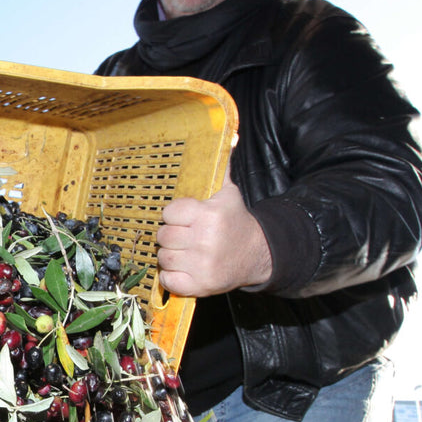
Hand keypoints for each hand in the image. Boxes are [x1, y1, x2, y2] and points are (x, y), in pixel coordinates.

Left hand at [155, 170, 272, 296]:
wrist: (258, 254)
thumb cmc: (236, 221)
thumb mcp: (229, 193)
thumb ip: (221, 167)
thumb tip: (230, 135)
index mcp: (209, 215)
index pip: (169, 213)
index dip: (174, 215)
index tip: (183, 218)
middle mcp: (205, 240)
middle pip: (163, 236)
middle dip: (171, 235)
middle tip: (184, 236)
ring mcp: (202, 265)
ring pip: (164, 258)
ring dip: (170, 255)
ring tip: (185, 251)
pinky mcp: (200, 286)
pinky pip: (168, 280)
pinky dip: (171, 276)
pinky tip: (184, 268)